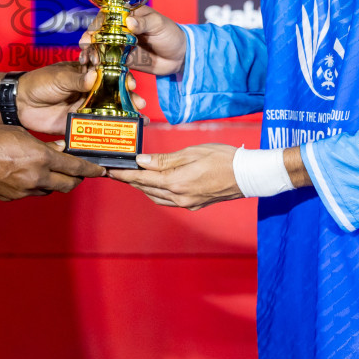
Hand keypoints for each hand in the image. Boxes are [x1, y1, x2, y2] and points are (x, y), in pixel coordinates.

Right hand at [0, 124, 104, 200]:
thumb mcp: (20, 134)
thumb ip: (43, 145)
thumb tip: (59, 149)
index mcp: (41, 158)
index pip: (75, 167)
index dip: (91, 169)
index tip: (100, 170)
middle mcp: (35, 178)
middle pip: (67, 185)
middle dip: (75, 179)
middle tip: (78, 173)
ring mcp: (23, 191)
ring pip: (47, 190)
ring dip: (52, 182)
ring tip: (48, 171)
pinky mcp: (10, 198)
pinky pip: (28, 193)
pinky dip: (32, 186)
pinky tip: (23, 176)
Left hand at [16, 60, 143, 134]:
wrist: (21, 103)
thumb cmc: (39, 83)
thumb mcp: (59, 77)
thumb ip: (76, 79)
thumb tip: (93, 76)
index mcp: (86, 73)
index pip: (109, 73)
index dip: (122, 77)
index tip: (130, 82)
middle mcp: (90, 90)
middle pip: (114, 92)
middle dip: (129, 97)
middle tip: (139, 102)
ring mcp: (86, 106)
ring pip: (110, 109)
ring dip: (125, 113)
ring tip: (138, 118)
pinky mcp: (80, 122)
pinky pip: (97, 126)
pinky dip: (110, 129)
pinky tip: (123, 132)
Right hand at [80, 4, 186, 76]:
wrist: (180, 56)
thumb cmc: (170, 34)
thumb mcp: (159, 24)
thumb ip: (144, 23)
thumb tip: (129, 22)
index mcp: (127, 15)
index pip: (107, 17)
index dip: (97, 24)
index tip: (91, 34)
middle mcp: (120, 29)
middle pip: (100, 33)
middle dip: (90, 41)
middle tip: (86, 49)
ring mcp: (120, 45)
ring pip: (101, 48)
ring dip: (92, 53)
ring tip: (89, 61)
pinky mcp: (123, 60)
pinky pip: (110, 62)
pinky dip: (102, 66)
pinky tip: (94, 70)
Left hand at [107, 143, 243, 210]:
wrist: (248, 176)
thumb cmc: (223, 159)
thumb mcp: (191, 152)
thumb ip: (164, 160)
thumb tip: (141, 161)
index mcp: (176, 183)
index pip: (142, 179)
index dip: (124, 174)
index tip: (110, 171)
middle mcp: (179, 197)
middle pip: (146, 189)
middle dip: (130, 180)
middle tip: (116, 172)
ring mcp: (188, 204)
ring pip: (156, 197)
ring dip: (142, 188)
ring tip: (132, 178)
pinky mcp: (195, 205)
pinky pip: (169, 201)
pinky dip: (157, 194)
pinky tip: (155, 186)